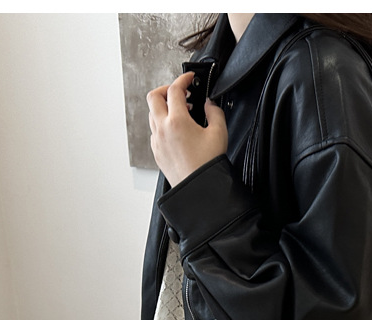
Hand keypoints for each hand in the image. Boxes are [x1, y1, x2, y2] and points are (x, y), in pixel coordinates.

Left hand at [146, 71, 227, 186]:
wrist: (198, 188)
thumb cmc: (207, 165)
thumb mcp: (219, 133)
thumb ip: (215, 112)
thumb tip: (210, 104)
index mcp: (177, 121)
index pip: (175, 89)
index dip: (183, 79)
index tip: (189, 78)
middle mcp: (162, 129)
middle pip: (154, 97)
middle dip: (166, 89)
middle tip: (179, 92)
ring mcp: (157, 141)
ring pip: (152, 114)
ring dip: (163, 107)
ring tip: (180, 112)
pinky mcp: (157, 152)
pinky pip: (154, 131)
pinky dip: (163, 124)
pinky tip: (176, 130)